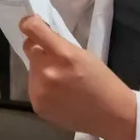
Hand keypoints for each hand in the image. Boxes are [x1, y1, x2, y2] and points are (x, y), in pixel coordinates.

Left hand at [20, 15, 136, 139]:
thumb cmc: (102, 81)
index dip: (29, 24)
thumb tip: (41, 38)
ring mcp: (40, 91)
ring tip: (61, 82)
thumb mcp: (84, 55)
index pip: (33, 31)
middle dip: (39, 49)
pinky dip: (43, 87)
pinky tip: (60, 95)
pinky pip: (34, 87)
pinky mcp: (37, 105)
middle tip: (54, 57)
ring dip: (41, 70)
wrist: (110, 115)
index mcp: (64, 55)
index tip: (30, 24)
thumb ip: (60, 46)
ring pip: (31, 69)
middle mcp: (47, 72)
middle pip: (29, 49)